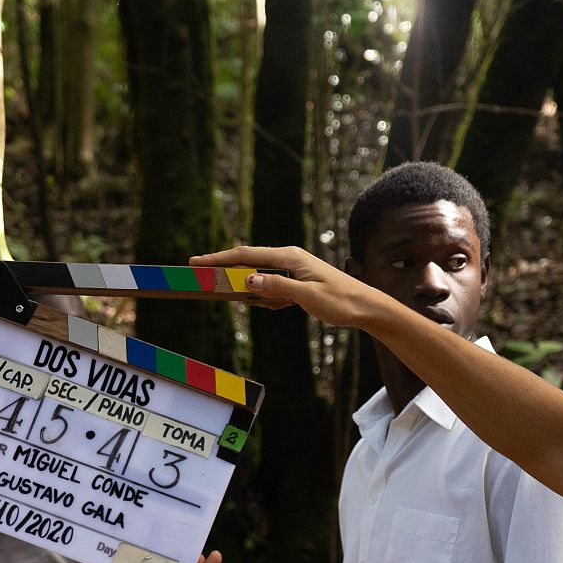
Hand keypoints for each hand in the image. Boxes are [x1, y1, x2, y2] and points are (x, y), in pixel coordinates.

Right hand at [188, 246, 397, 329]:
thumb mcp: (307, 295)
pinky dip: (268, 297)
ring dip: (252, 290)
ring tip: (257, 299)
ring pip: (260, 278)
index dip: (218, 259)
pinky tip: (278, 305)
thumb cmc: (341, 301)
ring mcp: (293, 269)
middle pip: (249, 263)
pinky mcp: (297, 281)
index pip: (246, 256)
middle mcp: (289, 258)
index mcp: (289, 257)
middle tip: (202, 277)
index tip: (196, 262)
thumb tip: (248, 280)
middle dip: (226, 271)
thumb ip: (277, 286)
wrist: (366, 306)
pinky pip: (272, 288)